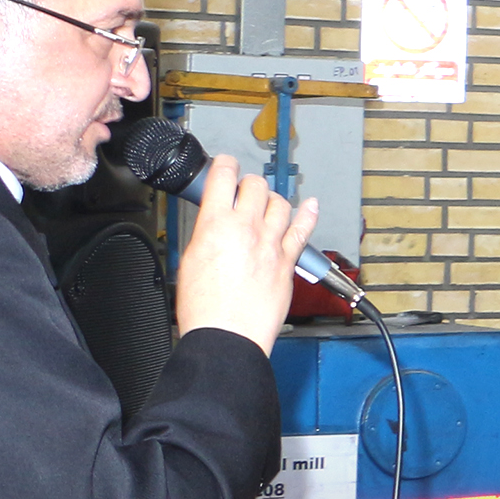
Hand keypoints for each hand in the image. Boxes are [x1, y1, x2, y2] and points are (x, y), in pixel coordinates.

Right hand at [171, 154, 315, 354]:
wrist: (227, 334)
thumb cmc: (204, 307)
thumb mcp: (189, 261)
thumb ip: (206, 235)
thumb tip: (214, 225)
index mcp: (215, 225)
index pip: (223, 178)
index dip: (225, 165)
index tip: (226, 164)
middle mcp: (246, 228)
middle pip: (256, 186)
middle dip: (249, 183)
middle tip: (244, 188)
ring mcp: (271, 243)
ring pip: (280, 203)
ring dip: (272, 199)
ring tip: (266, 202)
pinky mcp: (288, 260)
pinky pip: (303, 229)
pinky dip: (308, 213)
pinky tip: (311, 205)